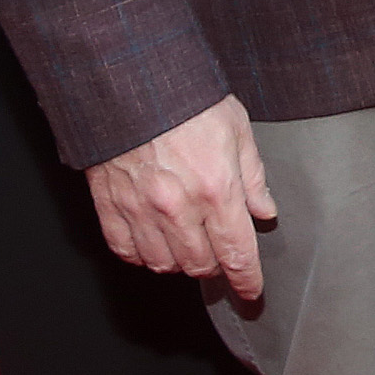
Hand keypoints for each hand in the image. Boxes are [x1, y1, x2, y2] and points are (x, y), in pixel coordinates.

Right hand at [88, 94, 277, 300]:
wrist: (129, 82)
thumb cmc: (187, 100)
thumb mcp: (237, 129)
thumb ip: (253, 176)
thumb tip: (265, 211)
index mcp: (217, 188)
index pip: (237, 253)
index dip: (247, 280)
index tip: (252, 292)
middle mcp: (178, 207)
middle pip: (200, 264)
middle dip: (216, 266)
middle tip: (220, 254)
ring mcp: (140, 209)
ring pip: (163, 264)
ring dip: (179, 262)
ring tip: (188, 244)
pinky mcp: (109, 205)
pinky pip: (125, 250)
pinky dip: (141, 254)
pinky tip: (153, 240)